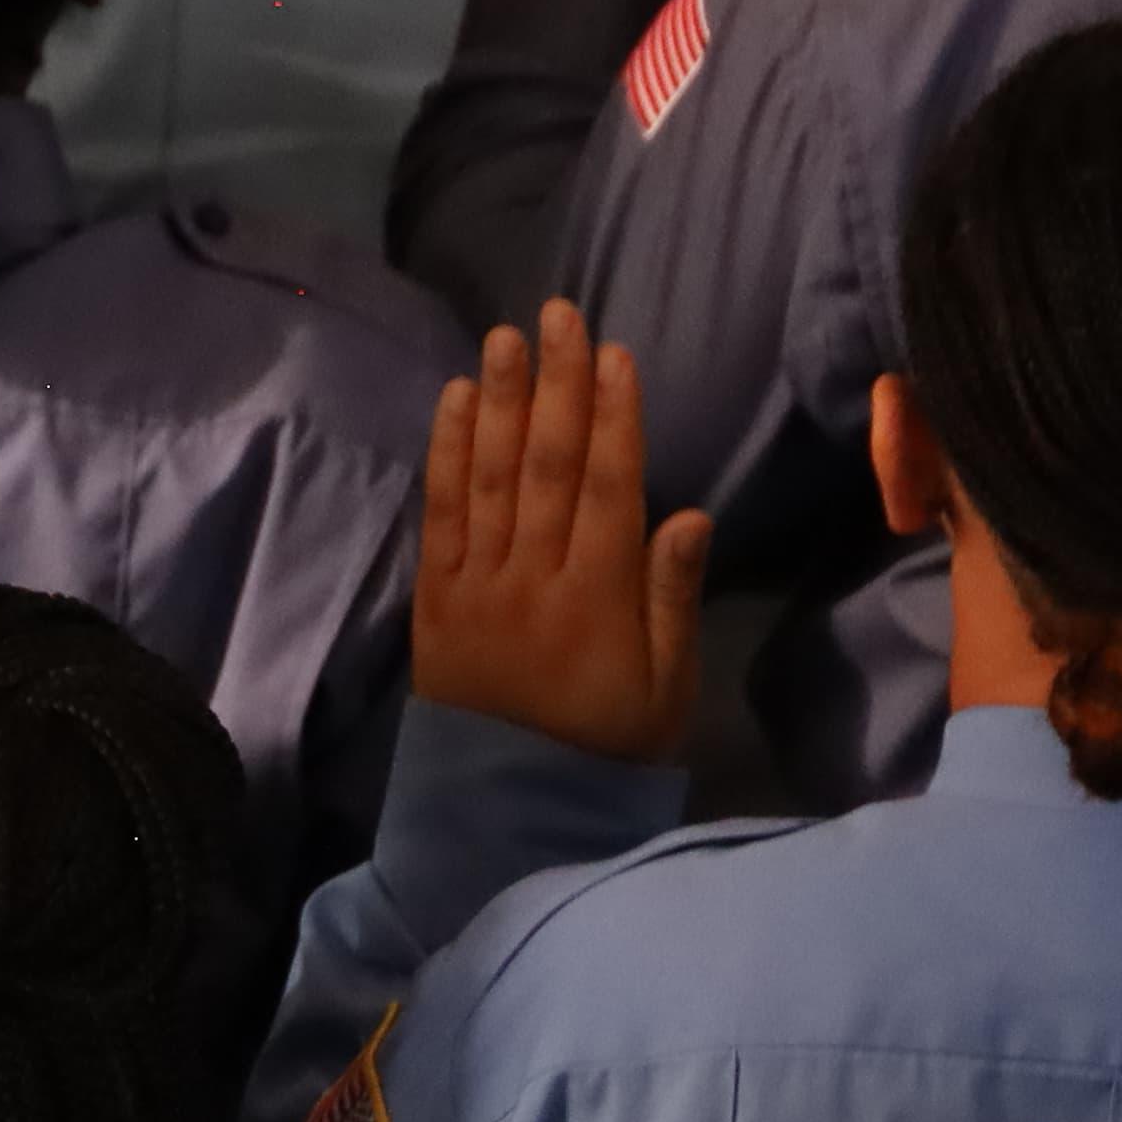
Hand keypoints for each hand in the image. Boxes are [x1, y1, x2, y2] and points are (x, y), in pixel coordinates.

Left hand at [403, 302, 705, 766]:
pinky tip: (451, 402)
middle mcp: (532, 578)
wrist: (507, 806)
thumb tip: (687, 513)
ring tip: (502, 340)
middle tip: (555, 316)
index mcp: (599, 598)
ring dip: (495, 402)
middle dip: (553, 386)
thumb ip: (671, 597)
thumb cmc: (606, 745)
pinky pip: (439, 513)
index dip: (612, 417)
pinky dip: (445, 453)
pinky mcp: (434, 596)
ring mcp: (475, 583)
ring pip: (487, 477)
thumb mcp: (665, 686)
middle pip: (543, 465)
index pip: (607, 487)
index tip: (614, 355)